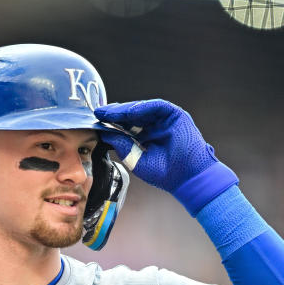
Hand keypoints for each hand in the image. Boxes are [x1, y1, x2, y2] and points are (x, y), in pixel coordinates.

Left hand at [95, 99, 237, 214]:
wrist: (187, 178)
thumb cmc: (164, 173)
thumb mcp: (136, 158)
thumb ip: (122, 145)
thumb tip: (104, 133)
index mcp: (146, 137)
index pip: (126, 126)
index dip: (111, 123)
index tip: (96, 122)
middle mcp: (155, 126)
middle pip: (132, 115)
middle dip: (115, 113)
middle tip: (98, 112)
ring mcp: (166, 120)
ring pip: (142, 109)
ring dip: (125, 109)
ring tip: (110, 112)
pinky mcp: (176, 115)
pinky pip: (157, 106)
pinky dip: (143, 107)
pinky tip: (129, 111)